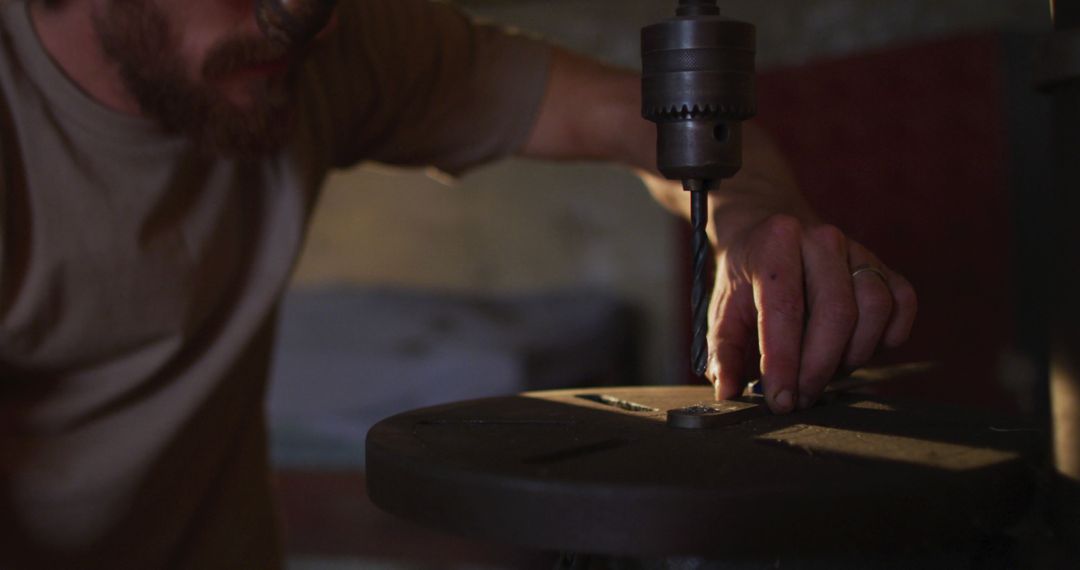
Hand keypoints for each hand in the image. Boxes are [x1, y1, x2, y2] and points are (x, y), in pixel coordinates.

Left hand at [706, 213, 916, 413]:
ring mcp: (856, 249)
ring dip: (856, 353)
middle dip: (820, 367)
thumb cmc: (747, 278)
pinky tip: (865, 349)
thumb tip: (728, 393)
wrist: (770, 232)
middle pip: (837, 312)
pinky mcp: (881, 264)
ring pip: (875, 307)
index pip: (785, 309)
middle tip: (803, 397)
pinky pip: (903, 301)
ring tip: (828, 370)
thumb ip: (723, 352)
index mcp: (775, 244)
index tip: (781, 400)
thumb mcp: (723, 309)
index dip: (785, 362)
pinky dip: (891, 333)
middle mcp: (821, 239)